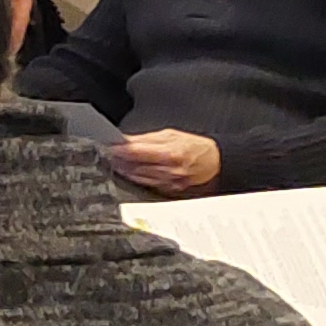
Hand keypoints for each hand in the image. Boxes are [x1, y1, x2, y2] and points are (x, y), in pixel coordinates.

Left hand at [100, 126, 222, 192]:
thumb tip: (125, 140)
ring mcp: (170, 183)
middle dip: (120, 161)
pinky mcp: (171, 191)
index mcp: (170, 153)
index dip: (120, 150)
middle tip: (109, 155)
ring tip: (116, 163)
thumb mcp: (171, 135)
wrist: (216, 162)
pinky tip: (131, 173)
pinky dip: (137, 179)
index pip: (137, 152)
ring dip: (125, 171)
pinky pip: (148, 185)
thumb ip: (146, 139)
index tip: (110, 146)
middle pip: (135, 167)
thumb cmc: (195, 146)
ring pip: (139, 178)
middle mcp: (169, 170)